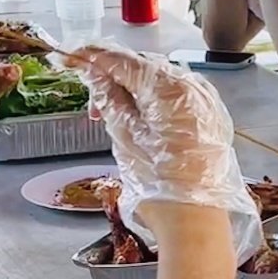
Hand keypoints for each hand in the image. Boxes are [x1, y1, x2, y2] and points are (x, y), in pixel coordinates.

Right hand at [65, 43, 263, 264]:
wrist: (196, 223)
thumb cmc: (159, 185)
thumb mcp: (123, 136)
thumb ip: (107, 98)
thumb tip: (93, 73)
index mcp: (170, 88)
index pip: (122, 60)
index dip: (91, 57)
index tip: (67, 56)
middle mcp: (194, 85)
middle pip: (142, 66)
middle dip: (112, 77)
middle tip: (90, 103)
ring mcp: (206, 100)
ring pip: (160, 80)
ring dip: (132, 89)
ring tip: (112, 116)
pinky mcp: (211, 116)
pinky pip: (177, 95)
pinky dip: (154, 100)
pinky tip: (139, 118)